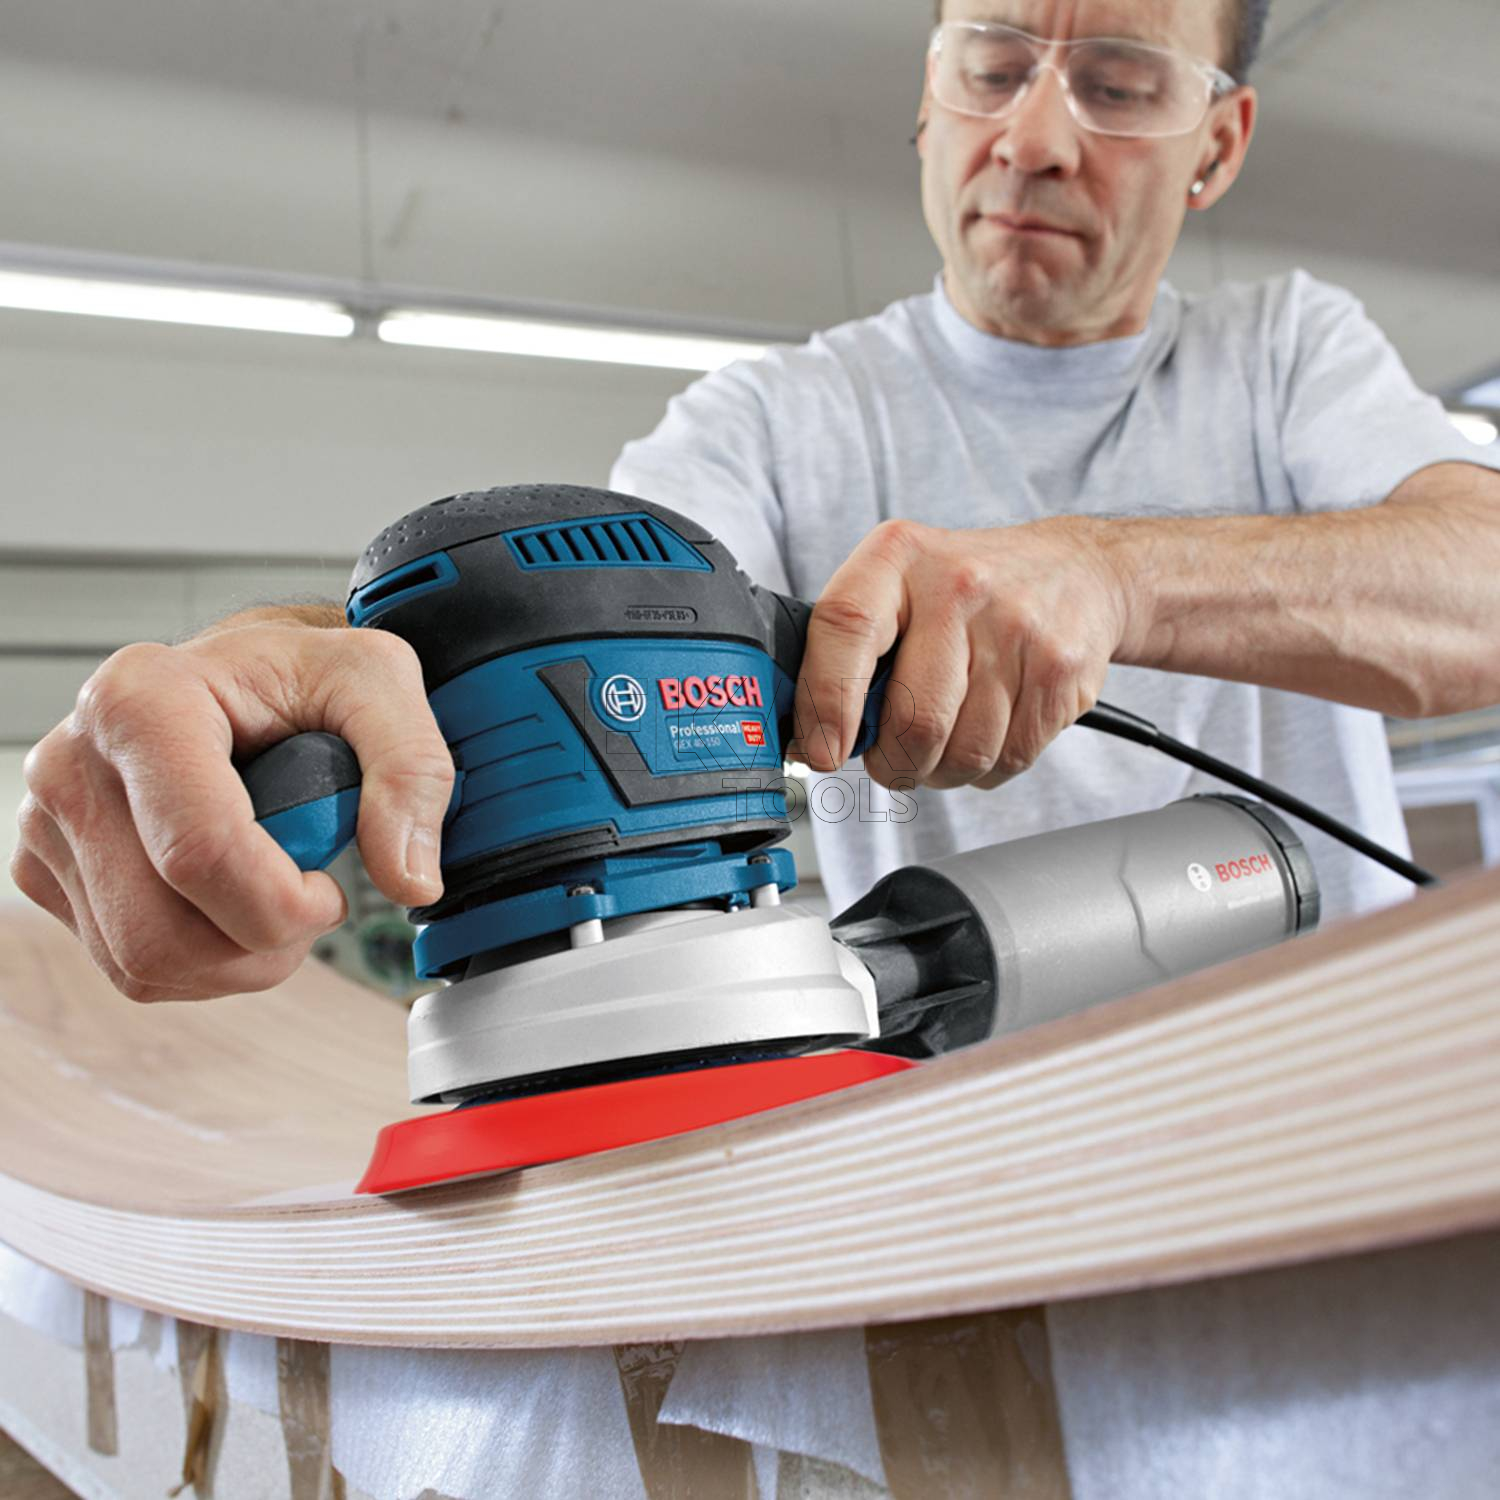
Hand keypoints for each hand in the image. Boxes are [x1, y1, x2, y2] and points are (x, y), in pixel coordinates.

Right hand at [11, 621, 452, 1001]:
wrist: (250, 675)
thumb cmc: (307, 674)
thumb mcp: (383, 683)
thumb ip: (411, 771)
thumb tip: (410, 879)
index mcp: (140, 702)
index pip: (199, 854)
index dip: (282, 902)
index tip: (331, 889)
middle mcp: (74, 762)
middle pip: (161, 932)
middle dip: (263, 943)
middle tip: (311, 893)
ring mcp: (50, 822)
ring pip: (142, 962)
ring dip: (236, 958)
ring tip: (276, 890)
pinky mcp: (51, 868)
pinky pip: (127, 965)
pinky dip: (201, 959)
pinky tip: (231, 899)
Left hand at [789, 517, 1133, 788]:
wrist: (1077, 570)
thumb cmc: (965, 589)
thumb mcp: (896, 586)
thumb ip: (846, 650)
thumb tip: (807, 740)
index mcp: (898, 557)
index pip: (845, 628)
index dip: (825, 702)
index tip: (821, 751)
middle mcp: (960, 587)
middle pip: (914, 719)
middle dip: (893, 762)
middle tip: (890, 757)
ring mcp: (1017, 632)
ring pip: (962, 754)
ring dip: (940, 770)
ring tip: (941, 739)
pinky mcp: (1059, 675)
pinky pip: (1007, 760)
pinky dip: (985, 766)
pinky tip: (985, 729)